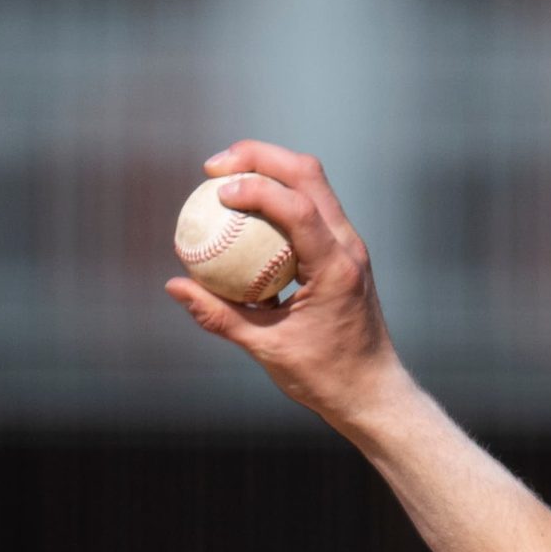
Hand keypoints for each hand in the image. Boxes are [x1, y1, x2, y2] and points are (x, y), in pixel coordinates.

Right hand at [164, 140, 404, 422]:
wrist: (374, 394)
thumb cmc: (326, 378)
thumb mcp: (267, 348)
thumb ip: (220, 315)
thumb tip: (176, 285)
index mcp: (336, 269)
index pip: (297, 208)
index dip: (255, 188)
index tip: (216, 191)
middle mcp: (349, 248)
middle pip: (308, 175)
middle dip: (260, 157)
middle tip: (214, 167)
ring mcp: (350, 248)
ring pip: (313, 186)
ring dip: (270, 171)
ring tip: (225, 179)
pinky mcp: (344, 254)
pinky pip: (310, 211)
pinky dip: (278, 200)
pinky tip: (244, 213)